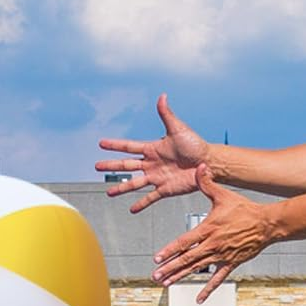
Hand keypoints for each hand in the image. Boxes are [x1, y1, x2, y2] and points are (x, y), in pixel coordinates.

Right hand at [96, 94, 210, 212]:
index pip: (129, 147)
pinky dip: (141, 204)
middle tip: (97, 166)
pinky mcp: (165, 189)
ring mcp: (157, 177)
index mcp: (152, 149)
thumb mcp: (178, 128)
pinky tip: (132, 209)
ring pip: (134, 183)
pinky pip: (150, 198)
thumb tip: (162, 96)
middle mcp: (152, 164)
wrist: (208, 162)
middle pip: (127, 165)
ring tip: (110, 193)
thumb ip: (166, 114)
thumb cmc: (195, 145)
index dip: (115, 145)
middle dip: (111, 166)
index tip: (102, 144)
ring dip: (122, 188)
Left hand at [151, 166, 274, 299]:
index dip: (170, 250)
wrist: (266, 223)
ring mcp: (221, 256)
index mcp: (208, 229)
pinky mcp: (231, 263)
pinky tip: (198, 299)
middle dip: (170, 268)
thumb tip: (199, 166)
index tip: (157, 258)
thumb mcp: (223, 195)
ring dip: (181, 276)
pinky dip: (207, 290)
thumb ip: (207, 183)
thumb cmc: (245, 209)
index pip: (184, 242)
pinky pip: (217, 279)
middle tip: (156, 276)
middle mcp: (212, 245)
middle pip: (187, 259)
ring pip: (197, 269)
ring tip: (166, 283)